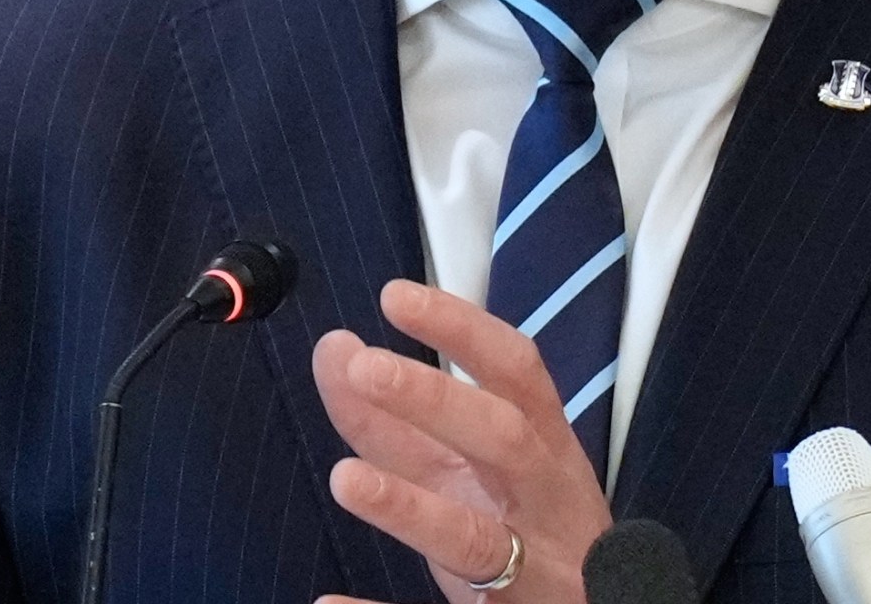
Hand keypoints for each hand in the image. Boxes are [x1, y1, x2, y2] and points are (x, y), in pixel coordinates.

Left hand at [312, 280, 612, 603]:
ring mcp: (528, 569)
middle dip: (438, 400)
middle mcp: (541, 502)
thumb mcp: (476, 466)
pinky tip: (326, 599)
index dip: (459, 328)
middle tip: (365, 367)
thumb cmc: (530, 526)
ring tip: (347, 478)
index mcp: (543, 448)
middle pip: (502, 439)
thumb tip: (335, 348)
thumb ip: (400, 416)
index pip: (514, 371)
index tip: (396, 296)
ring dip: (409, 507)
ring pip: (476, 539)